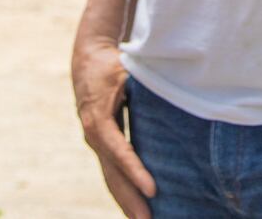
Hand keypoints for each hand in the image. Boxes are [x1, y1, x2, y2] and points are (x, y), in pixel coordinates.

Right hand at [73, 36, 154, 218]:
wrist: (87, 57)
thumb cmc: (113, 63)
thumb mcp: (128, 70)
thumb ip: (146, 85)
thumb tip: (173, 92)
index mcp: (99, 118)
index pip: (120, 150)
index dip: (135, 170)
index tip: (153, 190)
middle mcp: (94, 135)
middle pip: (113, 174)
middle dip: (131, 199)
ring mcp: (95, 141)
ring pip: (111, 178)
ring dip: (127, 201)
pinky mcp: (101, 143)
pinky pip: (112, 171)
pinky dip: (124, 189)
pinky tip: (136, 205)